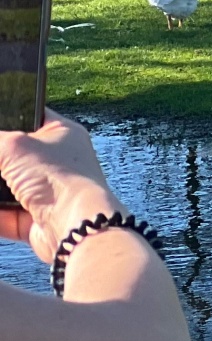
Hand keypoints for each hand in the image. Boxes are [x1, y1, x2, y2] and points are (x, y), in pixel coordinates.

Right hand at [0, 111, 124, 263]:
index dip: (8, 115)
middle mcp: (57, 162)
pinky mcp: (36, 221)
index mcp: (62, 133)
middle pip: (13, 155)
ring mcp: (47, 192)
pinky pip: (6, 216)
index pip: (30, 115)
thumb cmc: (56, 177)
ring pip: (8, 186)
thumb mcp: (14, 145)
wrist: (76, 225)